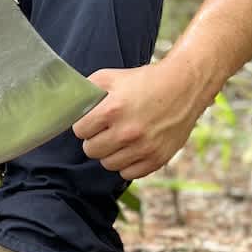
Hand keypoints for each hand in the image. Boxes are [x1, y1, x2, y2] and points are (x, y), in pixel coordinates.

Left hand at [72, 59, 204, 180]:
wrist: (184, 86)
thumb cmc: (144, 81)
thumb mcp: (111, 77)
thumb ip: (86, 91)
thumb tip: (67, 106)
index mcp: (113, 109)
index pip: (79, 131)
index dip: (85, 125)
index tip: (94, 120)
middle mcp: (127, 132)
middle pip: (91, 150)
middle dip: (95, 140)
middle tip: (107, 130)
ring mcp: (143, 148)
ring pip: (108, 164)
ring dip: (111, 153)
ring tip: (120, 138)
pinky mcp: (157, 159)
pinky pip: (128, 174)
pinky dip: (127, 164)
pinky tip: (133, 148)